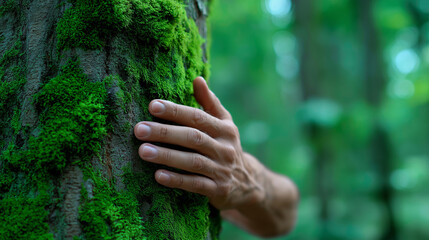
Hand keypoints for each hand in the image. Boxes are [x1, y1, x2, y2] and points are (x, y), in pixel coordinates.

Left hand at [134, 77, 263, 209]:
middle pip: (193, 137)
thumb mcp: (224, 124)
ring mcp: (222, 170)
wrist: (247, 182)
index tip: (153, 106)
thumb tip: (197, 79)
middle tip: (139, 129)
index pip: (198, 117)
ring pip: (193, 161)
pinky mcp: (218, 190)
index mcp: (225, 129)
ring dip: (167, 156)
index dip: (176, 111)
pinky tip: (158, 175)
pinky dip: (177, 180)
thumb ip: (210, 102)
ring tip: (143, 151)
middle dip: (165, 132)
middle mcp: (224, 148)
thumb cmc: (226, 146)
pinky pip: (195, 184)